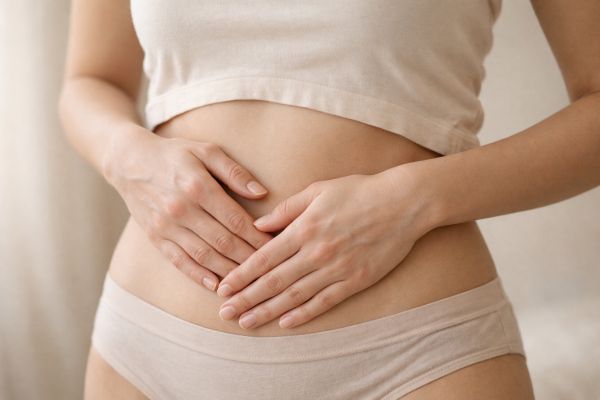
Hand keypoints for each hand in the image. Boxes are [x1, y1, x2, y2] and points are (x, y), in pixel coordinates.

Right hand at [104, 126, 272, 290]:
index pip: (236, 220)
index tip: (277, 247)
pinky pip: (179, 261)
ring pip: (204, 256)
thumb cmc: (175, 154)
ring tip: (250, 282)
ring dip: (229, 271)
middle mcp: (181, 209)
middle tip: (270, 270)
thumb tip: (262, 193)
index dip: (258, 237)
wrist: (129, 161)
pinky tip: (216, 286)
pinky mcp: (156, 238)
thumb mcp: (206, 151)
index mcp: (198, 186)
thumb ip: (234, 172)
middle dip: (250, 258)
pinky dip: (198, 276)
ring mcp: (166, 226)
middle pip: (224, 241)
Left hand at [216, 168, 431, 328]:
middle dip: (246, 298)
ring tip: (246, 323)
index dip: (241, 275)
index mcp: (304, 229)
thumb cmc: (359, 191)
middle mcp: (316, 252)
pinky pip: (325, 301)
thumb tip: (259, 226)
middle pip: (273, 281)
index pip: (263, 258)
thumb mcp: (318, 190)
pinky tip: (286, 323)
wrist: (403, 203)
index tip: (223, 288)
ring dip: (267, 311)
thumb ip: (287, 209)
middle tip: (225, 313)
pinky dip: (304, 314)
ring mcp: (336, 269)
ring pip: (294, 296)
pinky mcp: (356, 280)